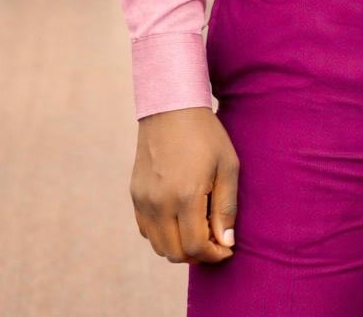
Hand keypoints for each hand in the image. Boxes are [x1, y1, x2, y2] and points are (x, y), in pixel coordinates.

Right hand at [130, 106, 239, 262]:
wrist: (170, 107)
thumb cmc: (206, 134)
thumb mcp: (227, 166)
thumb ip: (226, 207)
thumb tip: (226, 242)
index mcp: (185, 195)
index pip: (196, 247)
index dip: (214, 255)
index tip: (226, 249)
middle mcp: (159, 203)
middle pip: (175, 253)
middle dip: (197, 255)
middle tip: (214, 242)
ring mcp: (143, 200)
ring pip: (158, 246)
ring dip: (179, 247)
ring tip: (198, 230)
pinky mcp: (135, 195)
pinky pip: (146, 230)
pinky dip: (162, 234)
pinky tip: (179, 219)